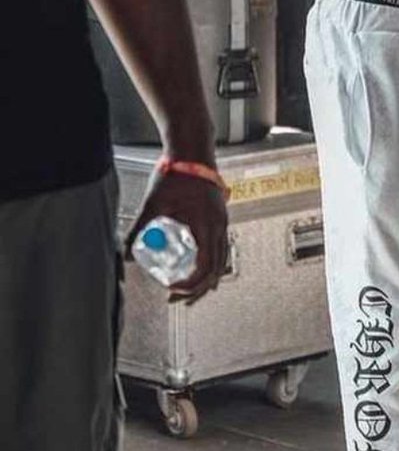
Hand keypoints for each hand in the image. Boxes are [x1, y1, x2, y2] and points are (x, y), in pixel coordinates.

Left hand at [125, 170, 228, 305]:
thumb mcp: (153, 204)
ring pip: (221, 261)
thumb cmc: (178, 172)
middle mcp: (219, 226)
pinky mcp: (218, 217)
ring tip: (187, 290)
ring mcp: (221, 222)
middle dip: (197, 289)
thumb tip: (125, 252)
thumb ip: (138, 229)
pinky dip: (209, 263)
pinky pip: (220, 248)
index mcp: (207, 225)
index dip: (190, 283)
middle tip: (176, 300)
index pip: (205, 266)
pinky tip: (195, 265)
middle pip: (217, 270)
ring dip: (205, 278)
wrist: (192, 150)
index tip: (172, 289)